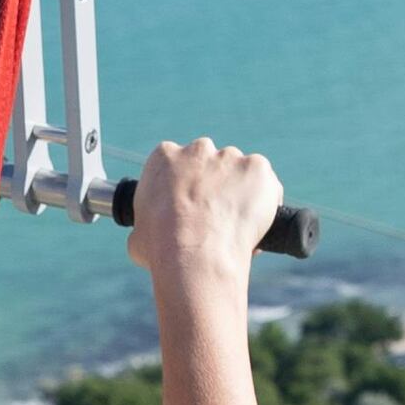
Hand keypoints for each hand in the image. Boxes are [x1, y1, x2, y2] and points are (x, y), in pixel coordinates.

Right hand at [126, 137, 285, 296]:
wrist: (195, 255)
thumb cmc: (162, 249)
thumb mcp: (137, 236)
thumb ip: (144, 226)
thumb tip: (144, 237)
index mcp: (164, 157)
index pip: (177, 162)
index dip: (186, 185)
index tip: (191, 204)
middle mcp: (198, 149)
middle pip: (211, 162)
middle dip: (215, 184)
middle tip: (215, 215)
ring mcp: (230, 157)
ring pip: (241, 173)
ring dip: (241, 193)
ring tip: (237, 226)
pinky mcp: (258, 168)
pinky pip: (267, 184)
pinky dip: (266, 202)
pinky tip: (256, 225)